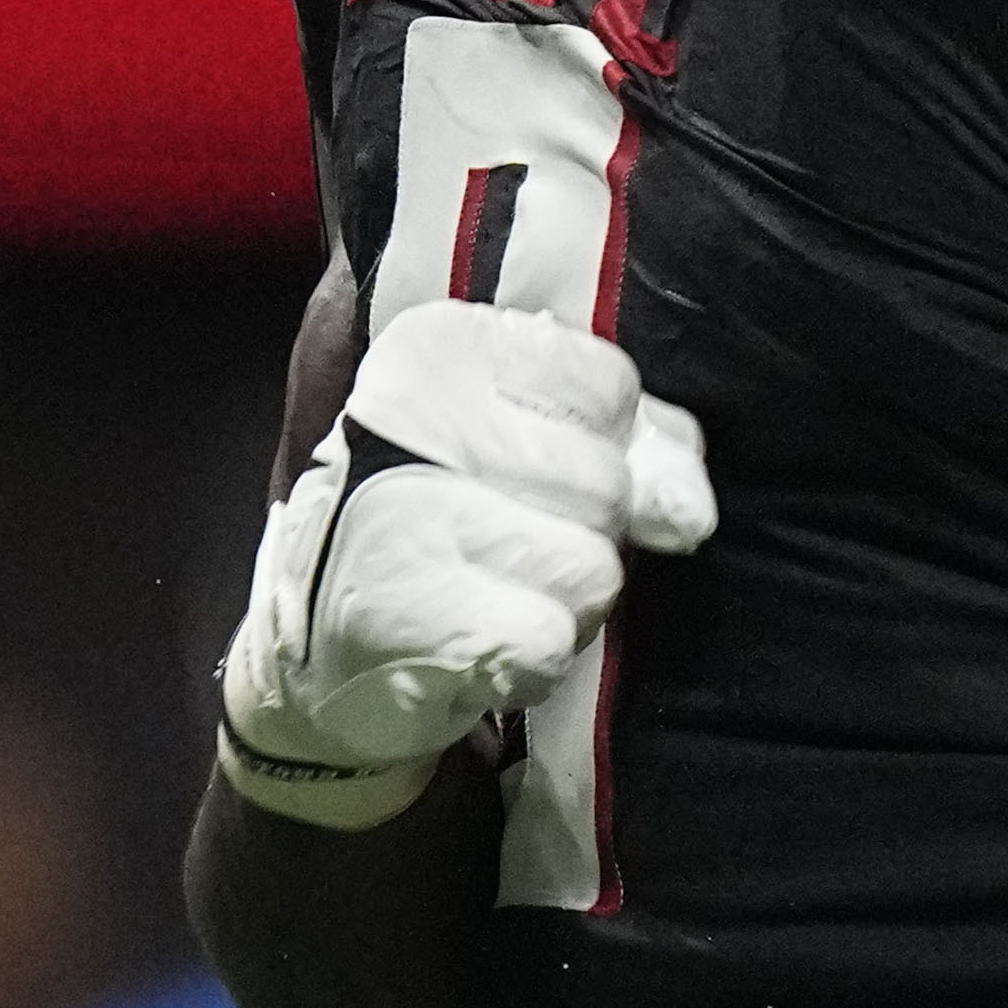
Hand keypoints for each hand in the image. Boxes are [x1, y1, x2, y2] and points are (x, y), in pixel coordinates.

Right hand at [218, 300, 717, 825]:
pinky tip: (476, 646)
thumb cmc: (440, 522)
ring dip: (562, 603)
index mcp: (437, 346)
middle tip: (506, 546)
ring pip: (594, 571)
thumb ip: (625, 442)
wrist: (319, 646)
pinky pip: (549, 643)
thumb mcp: (522, 442)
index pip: (610, 387)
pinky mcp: (408, 616)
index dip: (602, 446)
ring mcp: (401, 517)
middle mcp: (406, 415)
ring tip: (491, 594)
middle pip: (608, 485)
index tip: (535, 471)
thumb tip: (688, 508)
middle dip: (585, 534)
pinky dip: (530, 661)